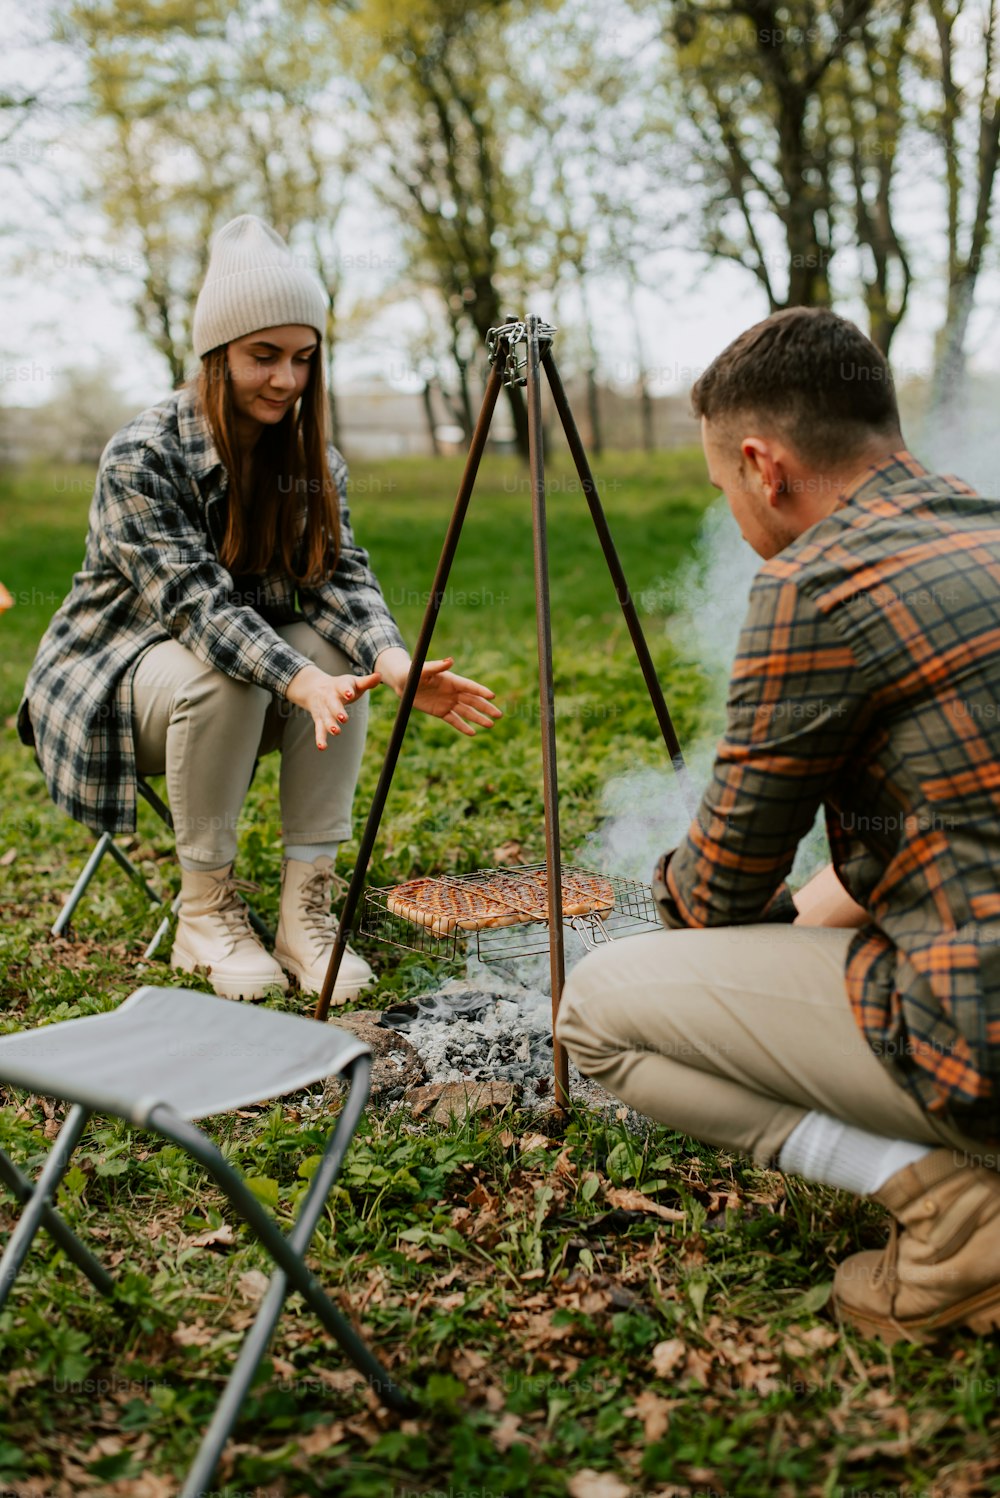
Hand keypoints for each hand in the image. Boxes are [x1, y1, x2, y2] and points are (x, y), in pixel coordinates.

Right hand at [285, 662, 381, 749]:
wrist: (315, 687)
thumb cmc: (342, 686)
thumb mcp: (353, 682)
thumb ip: (367, 681)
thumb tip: (380, 675)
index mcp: (339, 686)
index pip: (342, 687)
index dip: (346, 690)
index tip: (350, 694)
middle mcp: (329, 697)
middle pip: (332, 704)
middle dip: (337, 711)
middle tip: (343, 718)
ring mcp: (324, 709)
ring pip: (326, 717)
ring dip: (330, 725)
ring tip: (336, 732)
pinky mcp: (319, 719)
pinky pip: (319, 729)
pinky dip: (320, 738)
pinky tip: (322, 747)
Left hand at [376, 647, 501, 736]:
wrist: (403, 683)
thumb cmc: (412, 672)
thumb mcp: (423, 669)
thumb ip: (437, 666)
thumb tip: (450, 661)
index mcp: (451, 680)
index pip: (470, 687)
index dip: (481, 691)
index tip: (492, 696)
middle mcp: (453, 692)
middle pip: (473, 701)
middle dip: (486, 708)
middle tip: (499, 715)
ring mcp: (448, 702)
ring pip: (467, 712)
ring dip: (479, 718)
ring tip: (491, 725)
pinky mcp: (441, 712)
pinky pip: (454, 721)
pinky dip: (463, 727)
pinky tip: (473, 733)